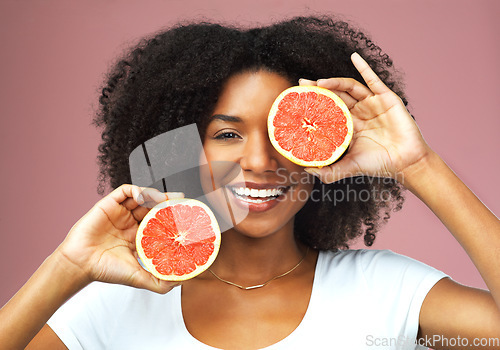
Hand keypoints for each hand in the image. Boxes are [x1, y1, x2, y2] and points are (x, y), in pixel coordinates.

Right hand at [55, 184, 183, 292]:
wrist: (80, 264)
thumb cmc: (105, 270)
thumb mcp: (139, 277)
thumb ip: (159, 282)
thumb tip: (181, 282)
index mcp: (138, 237)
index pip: (159, 222)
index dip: (172, 217)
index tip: (185, 215)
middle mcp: (130, 223)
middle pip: (153, 207)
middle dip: (167, 203)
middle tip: (181, 201)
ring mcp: (120, 213)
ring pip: (142, 196)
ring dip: (155, 195)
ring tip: (165, 198)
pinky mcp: (109, 204)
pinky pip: (125, 191)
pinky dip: (136, 190)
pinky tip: (143, 197)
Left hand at [302, 53, 430, 183]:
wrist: (406, 162)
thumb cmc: (379, 164)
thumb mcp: (350, 167)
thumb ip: (331, 172)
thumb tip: (308, 170)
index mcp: (350, 125)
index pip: (329, 110)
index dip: (315, 104)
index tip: (299, 100)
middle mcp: (359, 112)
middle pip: (336, 95)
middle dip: (319, 89)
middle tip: (302, 84)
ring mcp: (372, 104)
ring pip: (350, 88)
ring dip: (334, 82)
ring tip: (319, 81)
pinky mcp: (386, 98)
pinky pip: (373, 80)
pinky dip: (364, 67)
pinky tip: (354, 57)